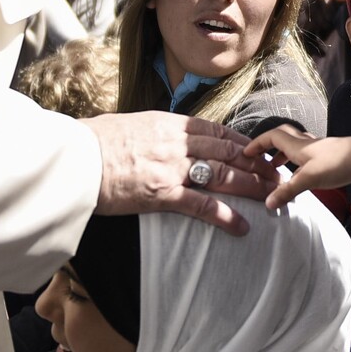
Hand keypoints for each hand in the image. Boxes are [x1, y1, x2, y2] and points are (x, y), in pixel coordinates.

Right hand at [86, 112, 272, 234]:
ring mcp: (171, 168)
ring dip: (251, 187)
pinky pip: (201, 205)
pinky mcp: (162, 194)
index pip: (216, 130)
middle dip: (256, 164)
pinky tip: (242, 227)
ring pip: (223, 175)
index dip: (241, 142)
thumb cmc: (91, 142)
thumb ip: (148, 130)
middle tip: (276, 175)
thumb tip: (152, 133)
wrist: (73, 159)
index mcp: (169, 124)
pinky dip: (225, 216)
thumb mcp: (126, 125)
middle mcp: (176, 143)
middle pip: (228, 152)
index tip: (258, 151)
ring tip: (272, 198)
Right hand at [255, 128, 350, 209]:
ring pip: (295, 150)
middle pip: (283, 138)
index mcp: (298, 145)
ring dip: (283, 157)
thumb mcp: (309, 178)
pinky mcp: (329, 160)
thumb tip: (268, 203)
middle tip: (259, 160)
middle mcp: (307, 145)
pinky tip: (300, 179)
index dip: (257, 143)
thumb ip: (288, 190)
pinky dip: (298, 167)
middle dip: (268, 147)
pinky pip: (307, 160)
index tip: (245, 153)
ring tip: (275, 171)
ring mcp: (319, 152)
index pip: (272, 136)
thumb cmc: (340, 163)